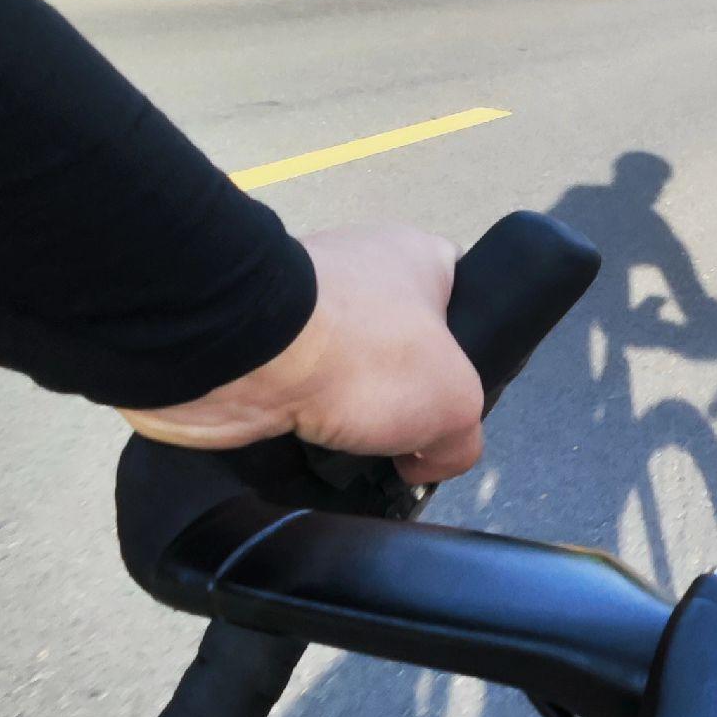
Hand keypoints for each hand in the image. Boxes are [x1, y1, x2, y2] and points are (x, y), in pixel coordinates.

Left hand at [119, 225, 484, 481]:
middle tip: (410, 440)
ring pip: (346, 375)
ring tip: (358, 454)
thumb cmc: (366, 355)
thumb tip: (427, 459)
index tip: (457, 398)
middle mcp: (359, 269)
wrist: (245, 355)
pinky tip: (312, 451)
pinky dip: (304, 424)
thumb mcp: (457, 403)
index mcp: (417, 257)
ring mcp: (302, 305)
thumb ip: (461, 437)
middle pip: (400, 347)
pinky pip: (296, 392)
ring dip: (351, 418)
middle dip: (404, 399)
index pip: (460, 299)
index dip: (471, 352)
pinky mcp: (257, 342)